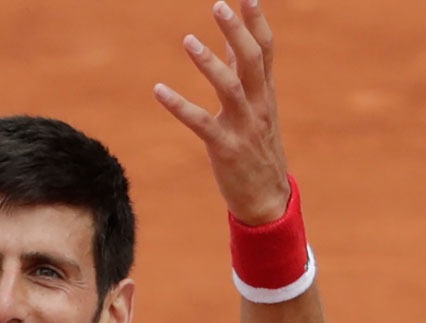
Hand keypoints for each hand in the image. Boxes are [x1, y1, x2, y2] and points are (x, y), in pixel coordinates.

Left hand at [154, 0, 289, 224]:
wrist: (267, 200)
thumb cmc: (257, 151)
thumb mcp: (256, 111)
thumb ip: (244, 77)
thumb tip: (230, 44)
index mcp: (266, 95)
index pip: (265, 51)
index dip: (257, 22)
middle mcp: (259, 106)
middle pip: (251, 61)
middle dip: (236, 31)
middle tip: (219, 5)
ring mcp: (243, 127)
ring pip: (230, 87)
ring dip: (208, 63)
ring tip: (188, 40)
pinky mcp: (225, 148)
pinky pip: (200, 123)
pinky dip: (179, 106)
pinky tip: (158, 90)